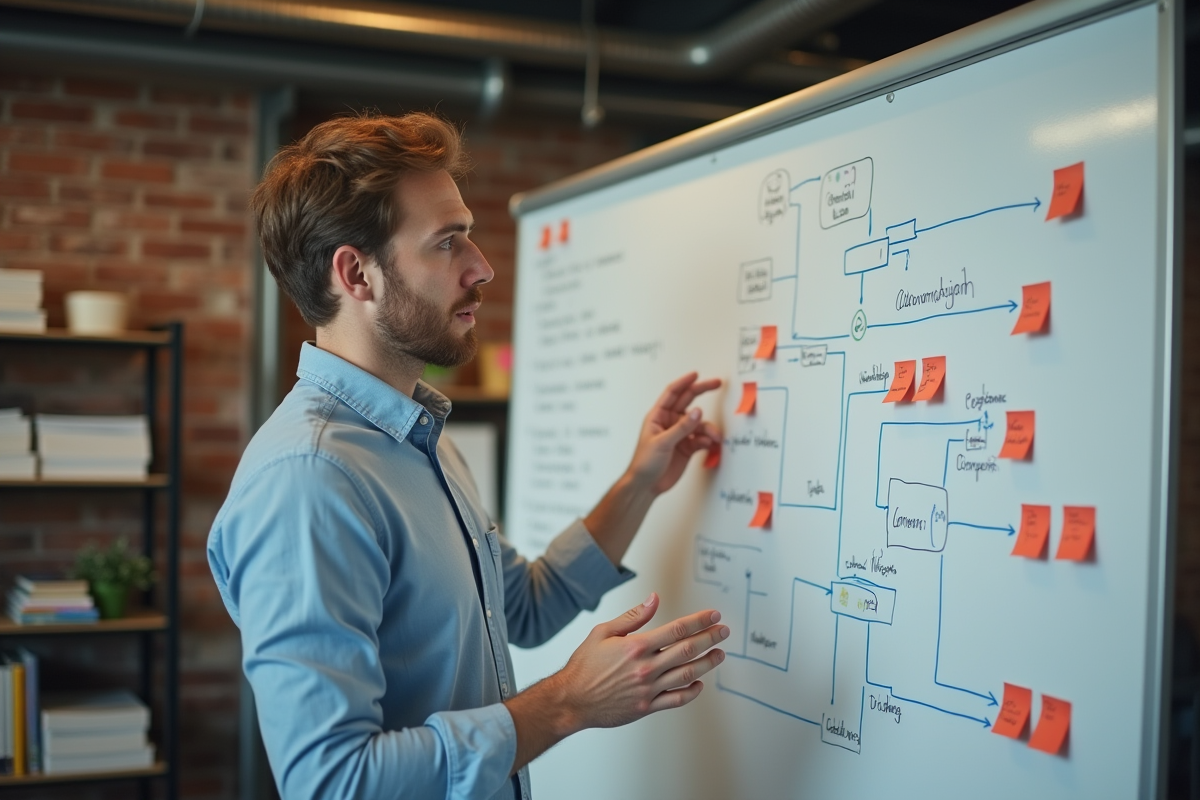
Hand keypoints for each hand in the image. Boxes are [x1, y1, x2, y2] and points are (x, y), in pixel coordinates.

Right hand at [556, 592, 727, 731]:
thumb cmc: (584, 666)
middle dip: (709, 639)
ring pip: (687, 674)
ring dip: (707, 663)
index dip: (699, 621)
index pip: (677, 629)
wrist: (571, 700)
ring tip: (719, 654)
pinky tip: (699, 683)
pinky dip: (691, 692)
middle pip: (687, 650)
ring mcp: (648, 689)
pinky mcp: (647, 707)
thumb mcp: (603, 632)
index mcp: (636, 646)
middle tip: (723, 632)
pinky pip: (676, 699)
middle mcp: (646, 667)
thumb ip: (632, 617)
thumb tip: (654, 599)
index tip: (713, 616)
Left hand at [626, 372, 720, 494]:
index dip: (684, 382)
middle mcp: (669, 422)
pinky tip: (709, 445)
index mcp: (658, 416)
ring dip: (708, 428)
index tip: (696, 374)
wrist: (646, 485)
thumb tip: (697, 411)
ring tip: (714, 436)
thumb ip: (682, 427)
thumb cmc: (644, 462)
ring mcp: (679, 434)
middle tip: (716, 384)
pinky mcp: (687, 447)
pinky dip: (707, 441)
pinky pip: (701, 438)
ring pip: (698, 423)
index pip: (672, 393)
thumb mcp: (662, 442)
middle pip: (688, 401)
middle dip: (702, 391)